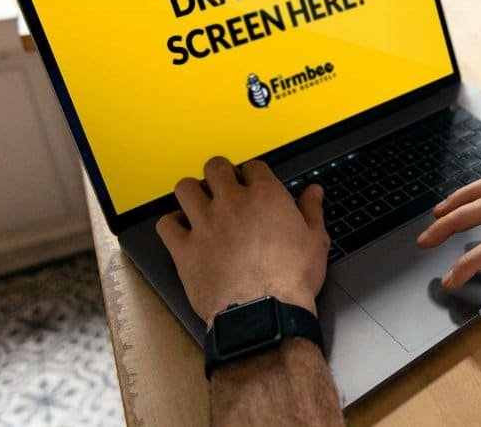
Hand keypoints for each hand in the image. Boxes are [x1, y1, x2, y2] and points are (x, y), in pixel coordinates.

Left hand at [156, 156, 329, 327]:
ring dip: (193, 192)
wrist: (265, 313)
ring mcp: (205, 224)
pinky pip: (166, 224)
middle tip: (225, 187)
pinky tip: (182, 230)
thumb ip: (312, 210)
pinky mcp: (185, 250)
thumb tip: (313, 192)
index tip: (253, 184)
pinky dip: (172, 224)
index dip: (252, 173)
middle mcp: (232, 203)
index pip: (253, 166)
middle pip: (215, 167)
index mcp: (265, 197)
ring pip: (186, 188)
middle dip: (221, 173)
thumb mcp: (315, 241)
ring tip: (200, 203)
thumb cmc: (291, 280)